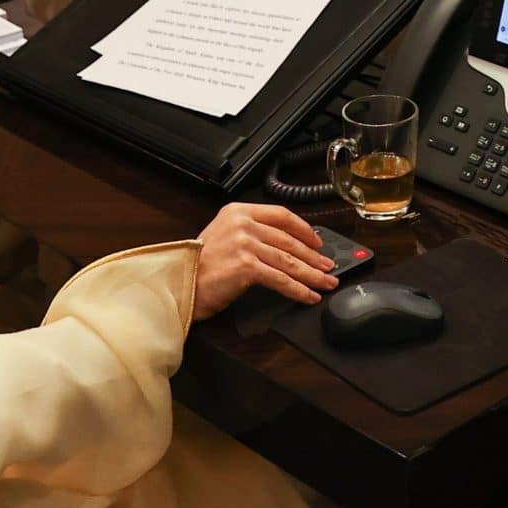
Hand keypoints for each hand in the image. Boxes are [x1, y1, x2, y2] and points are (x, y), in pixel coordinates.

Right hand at [192, 202, 336, 318]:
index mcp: (238, 211)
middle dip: (313, 256)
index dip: (304, 230)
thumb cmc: (199, 266)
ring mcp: (245, 243)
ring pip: (288, 260)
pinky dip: (298, 289)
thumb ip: (250, 233)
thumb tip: (286, 246)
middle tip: (328, 267)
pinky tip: (308, 296)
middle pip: (289, 240)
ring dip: (311, 274)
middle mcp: (243, 224)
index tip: (317, 242)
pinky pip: (280, 279)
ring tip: (325, 283)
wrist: (180, 284)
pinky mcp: (246, 266)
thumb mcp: (224, 237)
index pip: (281, 215)